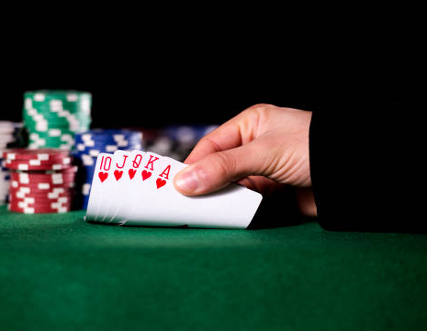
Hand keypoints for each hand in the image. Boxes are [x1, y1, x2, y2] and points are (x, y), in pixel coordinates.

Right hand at [173, 104, 316, 215]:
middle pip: (218, 167)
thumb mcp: (264, 152)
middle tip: (183, 202)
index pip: (211, 145)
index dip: (192, 165)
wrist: (355, 177)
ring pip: (230, 187)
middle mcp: (254, 147)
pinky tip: (226, 216)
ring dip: (220, 199)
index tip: (175, 185)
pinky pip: (246, 203)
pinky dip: (236, 210)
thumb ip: (224, 167)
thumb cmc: (313, 148)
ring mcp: (263, 171)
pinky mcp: (273, 194)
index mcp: (250, 125)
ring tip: (202, 212)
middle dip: (203, 184)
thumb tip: (185, 181)